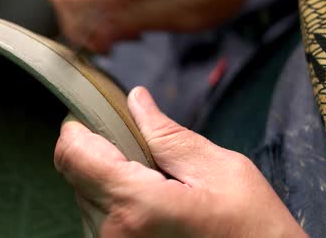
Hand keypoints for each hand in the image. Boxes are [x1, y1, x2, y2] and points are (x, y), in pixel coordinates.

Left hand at [54, 87, 307, 236]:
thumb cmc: (253, 230)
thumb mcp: (219, 170)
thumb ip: (168, 134)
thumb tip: (136, 101)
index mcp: (137, 205)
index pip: (73, 156)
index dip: (77, 128)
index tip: (97, 117)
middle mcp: (114, 234)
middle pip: (75, 174)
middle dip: (100, 152)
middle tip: (139, 148)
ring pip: (84, 197)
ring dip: (108, 179)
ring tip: (153, 182)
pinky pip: (98, 220)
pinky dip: (116, 202)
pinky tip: (150, 204)